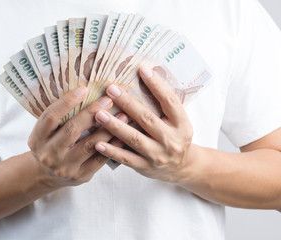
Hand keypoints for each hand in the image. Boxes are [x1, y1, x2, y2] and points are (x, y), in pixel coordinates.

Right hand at [28, 87, 126, 187]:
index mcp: (37, 139)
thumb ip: (59, 116)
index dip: (66, 102)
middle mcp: (49, 154)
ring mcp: (65, 167)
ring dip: (108, 128)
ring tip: (123, 115)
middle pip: (72, 130)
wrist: (46, 174)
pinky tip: (123, 134)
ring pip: (89, 145)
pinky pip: (100, 159)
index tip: (83, 89)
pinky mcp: (81, 176)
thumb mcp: (45, 132)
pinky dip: (113, 145)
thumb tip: (85, 91)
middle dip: (92, 112)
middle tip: (108, 99)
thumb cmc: (50, 144)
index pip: (50, 117)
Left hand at [94, 66, 192, 182]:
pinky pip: (126, 158)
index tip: (142, 69)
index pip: (170, 101)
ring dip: (115, 126)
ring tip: (98, 114)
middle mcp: (171, 139)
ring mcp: (157, 155)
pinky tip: (98, 143)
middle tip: (111, 89)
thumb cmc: (175, 137)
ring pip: (134, 139)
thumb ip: (164, 106)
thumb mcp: (178, 122)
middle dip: (128, 103)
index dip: (157, 85)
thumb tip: (143, 77)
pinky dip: (112, 151)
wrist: (182, 167)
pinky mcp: (145, 167)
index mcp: (181, 124)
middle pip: (147, 119)